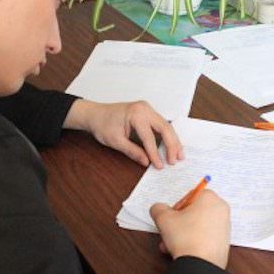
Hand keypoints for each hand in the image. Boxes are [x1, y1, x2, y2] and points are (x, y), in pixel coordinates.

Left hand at [64, 99, 182, 167]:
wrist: (95, 114)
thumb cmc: (102, 124)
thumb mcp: (115, 141)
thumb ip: (132, 151)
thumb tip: (146, 162)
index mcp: (136, 113)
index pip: (149, 137)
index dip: (155, 153)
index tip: (160, 165)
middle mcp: (144, 108)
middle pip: (165, 128)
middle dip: (172, 145)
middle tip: (175, 160)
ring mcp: (147, 109)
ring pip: (166, 125)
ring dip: (173, 140)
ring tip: (179, 155)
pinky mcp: (148, 112)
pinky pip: (161, 124)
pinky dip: (167, 136)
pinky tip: (172, 146)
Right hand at [150, 190, 230, 269]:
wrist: (200, 265)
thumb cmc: (185, 237)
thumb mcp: (163, 218)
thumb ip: (158, 209)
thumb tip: (158, 209)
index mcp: (210, 199)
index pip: (191, 195)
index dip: (177, 206)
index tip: (170, 217)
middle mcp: (221, 211)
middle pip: (194, 212)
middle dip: (178, 223)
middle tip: (168, 231)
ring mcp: (225, 229)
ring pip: (198, 227)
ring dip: (182, 235)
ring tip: (169, 246)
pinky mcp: (224, 244)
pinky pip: (205, 238)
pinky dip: (193, 243)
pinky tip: (181, 252)